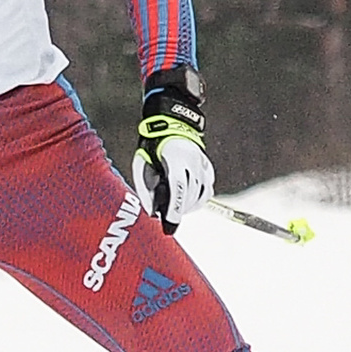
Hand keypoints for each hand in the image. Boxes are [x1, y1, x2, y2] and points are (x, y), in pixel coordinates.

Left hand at [129, 64, 212, 233]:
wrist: (171, 125)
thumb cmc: (151, 147)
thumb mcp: (141, 165)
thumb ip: (145, 188)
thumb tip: (152, 213)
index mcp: (176, 158)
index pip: (178, 189)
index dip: (173, 210)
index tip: (168, 226)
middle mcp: (194, 162)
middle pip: (190, 196)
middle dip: (179, 211)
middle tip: (168, 221)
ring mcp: (203, 165)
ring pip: (201, 196)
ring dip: (189, 207)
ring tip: (176, 210)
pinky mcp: (208, 168)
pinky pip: (207, 190)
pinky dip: (198, 199)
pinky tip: (188, 202)